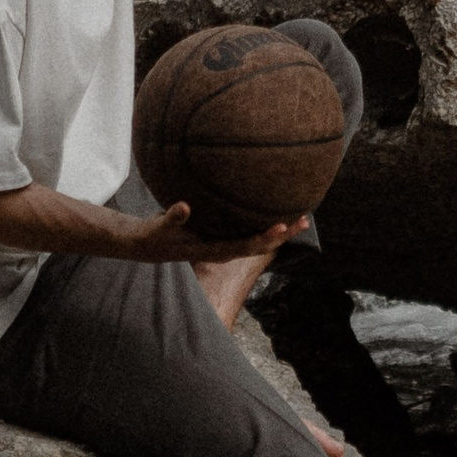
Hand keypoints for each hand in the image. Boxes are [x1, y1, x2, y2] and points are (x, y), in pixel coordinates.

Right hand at [117, 202, 298, 263]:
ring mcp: (227, 244)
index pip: (244, 246)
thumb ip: (172, 217)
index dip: (263, 237)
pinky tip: (279, 211)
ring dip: (281, 231)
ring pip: (259, 241)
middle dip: (282, 235)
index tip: (280, 227)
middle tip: (304, 220)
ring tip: (303, 217)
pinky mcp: (225, 237)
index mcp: (213, 250)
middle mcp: (225, 250)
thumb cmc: (156, 235)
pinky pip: (251, 232)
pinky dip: (267, 224)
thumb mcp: (160, 227)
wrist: (151, 245)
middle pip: (260, 245)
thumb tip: (184, 206)